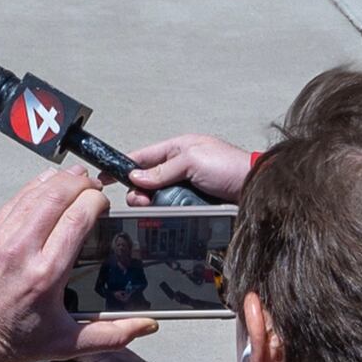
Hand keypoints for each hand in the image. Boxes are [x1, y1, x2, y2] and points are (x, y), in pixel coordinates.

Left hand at [0, 167, 148, 361]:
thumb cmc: (7, 344)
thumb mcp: (66, 344)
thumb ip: (112, 334)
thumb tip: (147, 326)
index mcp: (46, 274)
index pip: (79, 216)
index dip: (96, 201)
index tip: (103, 205)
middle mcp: (21, 250)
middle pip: (57, 195)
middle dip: (80, 183)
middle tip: (92, 186)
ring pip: (32, 193)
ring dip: (56, 182)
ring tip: (73, 180)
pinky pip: (10, 203)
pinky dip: (30, 191)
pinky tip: (42, 190)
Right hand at [126, 132, 258, 201]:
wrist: (255, 189)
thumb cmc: (230, 167)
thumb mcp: (192, 161)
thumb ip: (162, 170)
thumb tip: (136, 176)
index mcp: (178, 148)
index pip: (143, 156)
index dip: (122, 165)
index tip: (105, 176)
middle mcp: (180, 167)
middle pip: (146, 180)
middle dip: (139, 191)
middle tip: (142, 199)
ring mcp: (186, 186)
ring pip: (156, 197)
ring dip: (152, 203)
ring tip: (155, 207)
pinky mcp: (193, 203)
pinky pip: (170, 208)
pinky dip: (165, 211)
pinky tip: (165, 214)